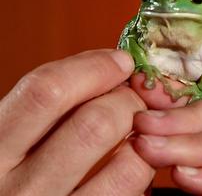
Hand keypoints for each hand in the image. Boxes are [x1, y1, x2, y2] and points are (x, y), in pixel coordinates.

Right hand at [0, 49, 154, 194]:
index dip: (94, 68)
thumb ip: (48, 110)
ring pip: (128, 165)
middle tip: (136, 101)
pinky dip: (143, 177)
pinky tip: (128, 171)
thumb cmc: (9, 182)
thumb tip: (113, 66)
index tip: (120, 62)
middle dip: (129, 102)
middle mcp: (17, 191)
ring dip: (144, 142)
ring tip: (138, 137)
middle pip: (96, 123)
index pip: (46, 92)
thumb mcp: (8, 143)